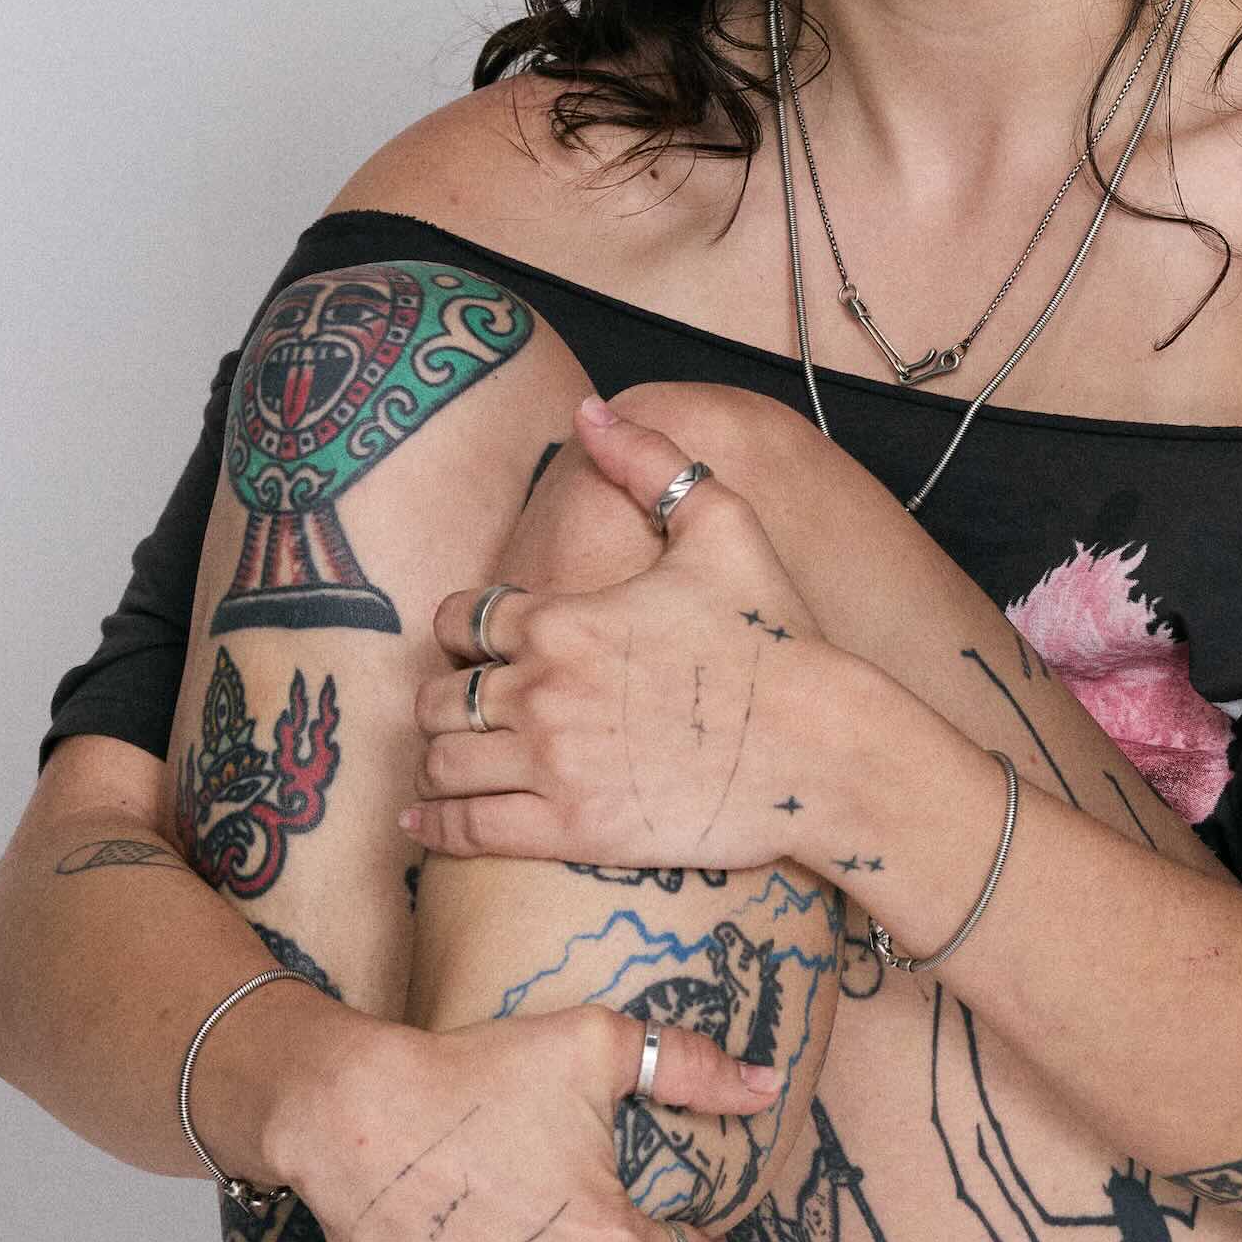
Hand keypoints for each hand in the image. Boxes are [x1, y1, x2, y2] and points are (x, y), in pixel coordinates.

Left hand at [403, 396, 833, 867]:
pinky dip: (434, 826)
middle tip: (460, 708)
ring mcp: (551, 764)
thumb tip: (589, 410)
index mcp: (562, 618)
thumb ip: (649, 462)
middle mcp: (541, 689)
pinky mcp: (570, 828)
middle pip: (439, 697)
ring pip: (443, 764)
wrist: (819, 744)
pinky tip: (423, 819)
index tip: (470, 644)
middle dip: (441, 699)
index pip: (462, 619)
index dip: (457, 629)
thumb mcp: (721, 524)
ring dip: (435, 762)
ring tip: (444, 764)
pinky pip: (468, 831)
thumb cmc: (775, 636)